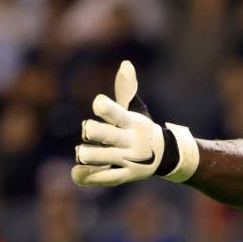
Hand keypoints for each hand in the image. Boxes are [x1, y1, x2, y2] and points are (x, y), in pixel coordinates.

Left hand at [72, 61, 164, 185]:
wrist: (166, 155)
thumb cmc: (141, 128)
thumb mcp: (136, 109)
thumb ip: (126, 89)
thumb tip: (125, 64)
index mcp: (133, 122)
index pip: (118, 114)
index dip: (107, 108)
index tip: (98, 103)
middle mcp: (132, 141)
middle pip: (112, 136)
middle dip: (97, 132)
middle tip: (87, 130)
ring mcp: (130, 160)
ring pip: (107, 158)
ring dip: (91, 155)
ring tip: (81, 153)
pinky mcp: (127, 175)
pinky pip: (107, 177)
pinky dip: (90, 176)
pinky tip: (76, 172)